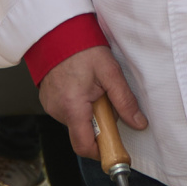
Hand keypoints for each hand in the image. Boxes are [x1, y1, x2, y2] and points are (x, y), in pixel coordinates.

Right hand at [38, 46, 147, 160]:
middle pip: (83, 134)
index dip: (102, 152)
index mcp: (72, 106)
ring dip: (88, 115)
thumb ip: (125, 101)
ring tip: (93, 91)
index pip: (84, 146)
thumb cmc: (81, 49)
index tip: (116, 150)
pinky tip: (81, 88)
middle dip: (99, 125)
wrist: (57, 33)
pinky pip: (67, 113)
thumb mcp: (110, 73)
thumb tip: (138, 123)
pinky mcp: (48, 100)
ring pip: (76, 123)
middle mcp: (57, 109)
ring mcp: (50, 105)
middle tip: (106, 103)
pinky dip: (78, 107)